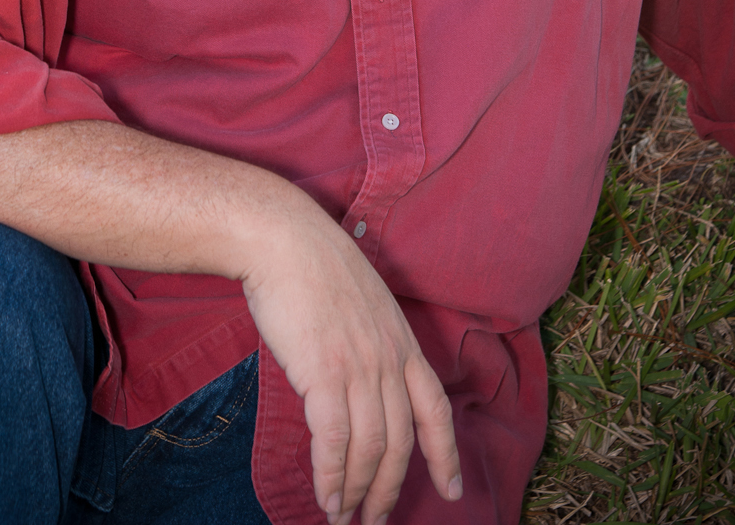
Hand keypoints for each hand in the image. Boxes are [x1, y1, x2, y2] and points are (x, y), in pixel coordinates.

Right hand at [240, 211, 461, 523]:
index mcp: (401, 339)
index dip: (445, 454)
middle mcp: (389, 358)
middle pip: (401, 441)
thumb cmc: (311, 262)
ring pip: (370, 448)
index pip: (435, 408)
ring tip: (343, 517)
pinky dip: (332, 476)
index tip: (452, 490)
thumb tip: (356, 379)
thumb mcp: (361, 299)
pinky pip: (334, 441)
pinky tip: (326, 497)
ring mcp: (360, 367)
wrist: (282, 236)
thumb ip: (369, 340)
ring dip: (357, 491)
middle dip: (389, 489)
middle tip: (374, 520)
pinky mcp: (325, 373)